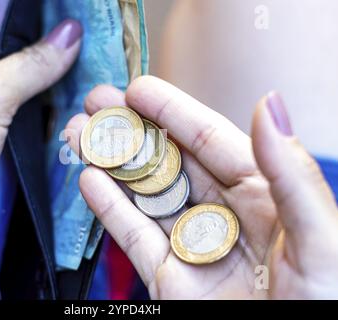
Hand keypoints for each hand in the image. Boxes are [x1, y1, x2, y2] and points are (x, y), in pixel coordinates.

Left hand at [0, 0, 81, 288]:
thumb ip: (29, 66)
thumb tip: (71, 34)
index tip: (50, 0)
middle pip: (10, 43)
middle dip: (44, 34)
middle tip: (84, 28)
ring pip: (27, 82)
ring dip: (55, 76)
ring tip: (94, 61)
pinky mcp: (3, 139)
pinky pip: (34, 118)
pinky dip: (55, 112)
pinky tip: (82, 105)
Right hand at [65, 76, 337, 298]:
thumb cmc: (325, 307)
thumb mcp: (322, 240)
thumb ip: (292, 174)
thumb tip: (269, 106)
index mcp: (266, 198)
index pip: (212, 142)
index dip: (173, 112)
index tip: (139, 90)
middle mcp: (225, 217)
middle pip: (170, 163)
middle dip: (133, 131)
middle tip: (99, 103)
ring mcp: (193, 247)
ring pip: (146, 196)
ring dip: (113, 164)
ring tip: (83, 134)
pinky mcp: (168, 280)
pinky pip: (134, 238)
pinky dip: (110, 209)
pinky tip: (91, 181)